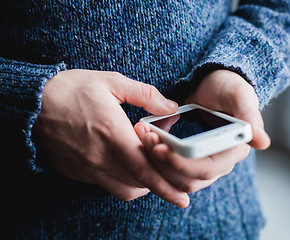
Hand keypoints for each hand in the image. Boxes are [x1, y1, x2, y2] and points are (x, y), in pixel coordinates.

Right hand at [32, 69, 189, 207]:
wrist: (32, 103)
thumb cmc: (72, 90)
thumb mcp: (110, 81)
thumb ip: (145, 95)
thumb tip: (171, 107)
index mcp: (111, 131)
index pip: (144, 167)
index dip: (166, 184)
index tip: (182, 197)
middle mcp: (99, 156)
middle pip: (138, 183)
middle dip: (160, 185)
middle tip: (174, 180)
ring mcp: (87, 167)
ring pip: (124, 189)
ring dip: (143, 185)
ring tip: (153, 173)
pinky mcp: (78, 172)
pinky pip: (107, 186)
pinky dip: (124, 183)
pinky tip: (129, 169)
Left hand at [134, 70, 269, 193]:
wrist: (214, 87)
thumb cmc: (228, 88)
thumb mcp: (239, 95)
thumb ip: (249, 116)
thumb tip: (262, 142)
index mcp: (234, 151)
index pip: (207, 168)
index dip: (183, 163)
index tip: (161, 149)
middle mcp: (219, 163)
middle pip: (189, 180)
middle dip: (164, 164)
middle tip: (146, 141)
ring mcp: (202, 164)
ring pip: (177, 180)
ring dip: (156, 164)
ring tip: (144, 139)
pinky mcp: (187, 161)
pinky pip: (169, 171)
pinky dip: (155, 161)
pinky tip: (145, 143)